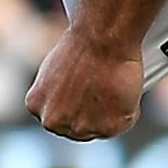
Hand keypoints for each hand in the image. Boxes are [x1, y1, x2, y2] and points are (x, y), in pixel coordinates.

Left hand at [25, 27, 144, 141]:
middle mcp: (54, 122)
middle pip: (78, 130)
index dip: (75, 108)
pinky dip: (130, 107)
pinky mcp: (107, 128)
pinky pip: (124, 122)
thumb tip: (75, 98)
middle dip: (92, 114)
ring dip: (110, 112)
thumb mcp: (55, 69)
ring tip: (112, 84)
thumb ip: (59, 92)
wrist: (102, 37)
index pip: (58, 120)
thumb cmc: (83, 43)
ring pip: (101, 128)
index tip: (86, 96)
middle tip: (103, 90)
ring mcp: (80, 128)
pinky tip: (123, 86)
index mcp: (36, 106)